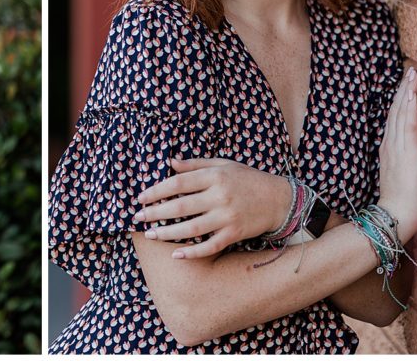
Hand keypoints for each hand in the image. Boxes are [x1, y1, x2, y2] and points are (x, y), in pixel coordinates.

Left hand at [134, 157, 292, 258]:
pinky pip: (210, 245)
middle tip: (137, 217)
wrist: (279, 199)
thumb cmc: (247, 179)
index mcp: (215, 176)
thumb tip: (170, 162)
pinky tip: (176, 254)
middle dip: (156, 212)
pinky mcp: (235, 234)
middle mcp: (220, 196)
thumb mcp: (223, 164)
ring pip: (192, 228)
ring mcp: (227, 217)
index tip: (141, 197)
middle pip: (181, 206)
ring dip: (168, 232)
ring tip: (150, 234)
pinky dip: (193, 251)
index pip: (178, 183)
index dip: (157, 190)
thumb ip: (195, 164)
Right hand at [377, 67, 416, 242]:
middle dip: (403, 89)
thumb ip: (403, 161)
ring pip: (402, 114)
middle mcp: (391, 145)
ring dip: (406, 93)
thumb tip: (410, 151)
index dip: (400, 99)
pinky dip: (409, 109)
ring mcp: (398, 148)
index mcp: (390, 149)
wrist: (395, 217)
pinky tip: (411, 96)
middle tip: (409, 69)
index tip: (405, 82)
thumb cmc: (401, 203)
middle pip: (397, 111)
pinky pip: (408, 127)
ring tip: (411, 74)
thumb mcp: (401, 176)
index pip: (395, 118)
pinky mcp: (408, 154)